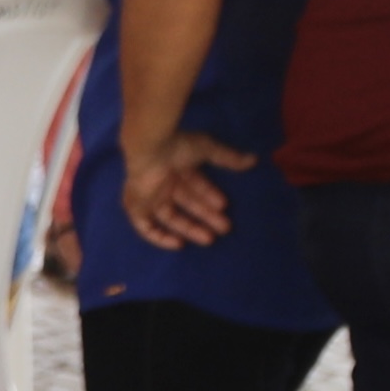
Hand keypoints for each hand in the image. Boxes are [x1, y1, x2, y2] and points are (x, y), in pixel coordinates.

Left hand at [122, 128, 249, 252]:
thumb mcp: (207, 149)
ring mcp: (148, 194)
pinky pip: (145, 227)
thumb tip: (253, 160)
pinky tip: (179, 244)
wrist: (149, 148)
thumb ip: (228, 157)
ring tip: (209, 238)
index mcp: (177, 165)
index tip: (225, 206)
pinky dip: (160, 237)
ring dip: (189, 227)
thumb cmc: (177, 146)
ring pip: (170, 216)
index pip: (195, 184)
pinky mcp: (136, 206)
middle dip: (206, 215)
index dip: (210, 195)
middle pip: (186, 203)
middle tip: (225, 227)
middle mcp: (162, 181)